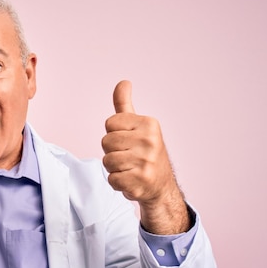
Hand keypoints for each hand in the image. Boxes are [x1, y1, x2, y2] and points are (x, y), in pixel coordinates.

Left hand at [102, 80, 188, 233]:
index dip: (114, 133)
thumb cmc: (144, 153)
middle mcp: (150, 141)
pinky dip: (117, 182)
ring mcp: (146, 162)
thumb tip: (123, 82)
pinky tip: (131, 180)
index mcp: (149, 124)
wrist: (160, 185)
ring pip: (107, 161)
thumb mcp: (137, 126)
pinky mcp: (140, 181)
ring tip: (130, 168)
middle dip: (112, 151)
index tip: (128, 140)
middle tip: (129, 156)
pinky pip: (111, 179)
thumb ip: (125, 105)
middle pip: (106, 142)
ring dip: (114, 168)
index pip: (109, 123)